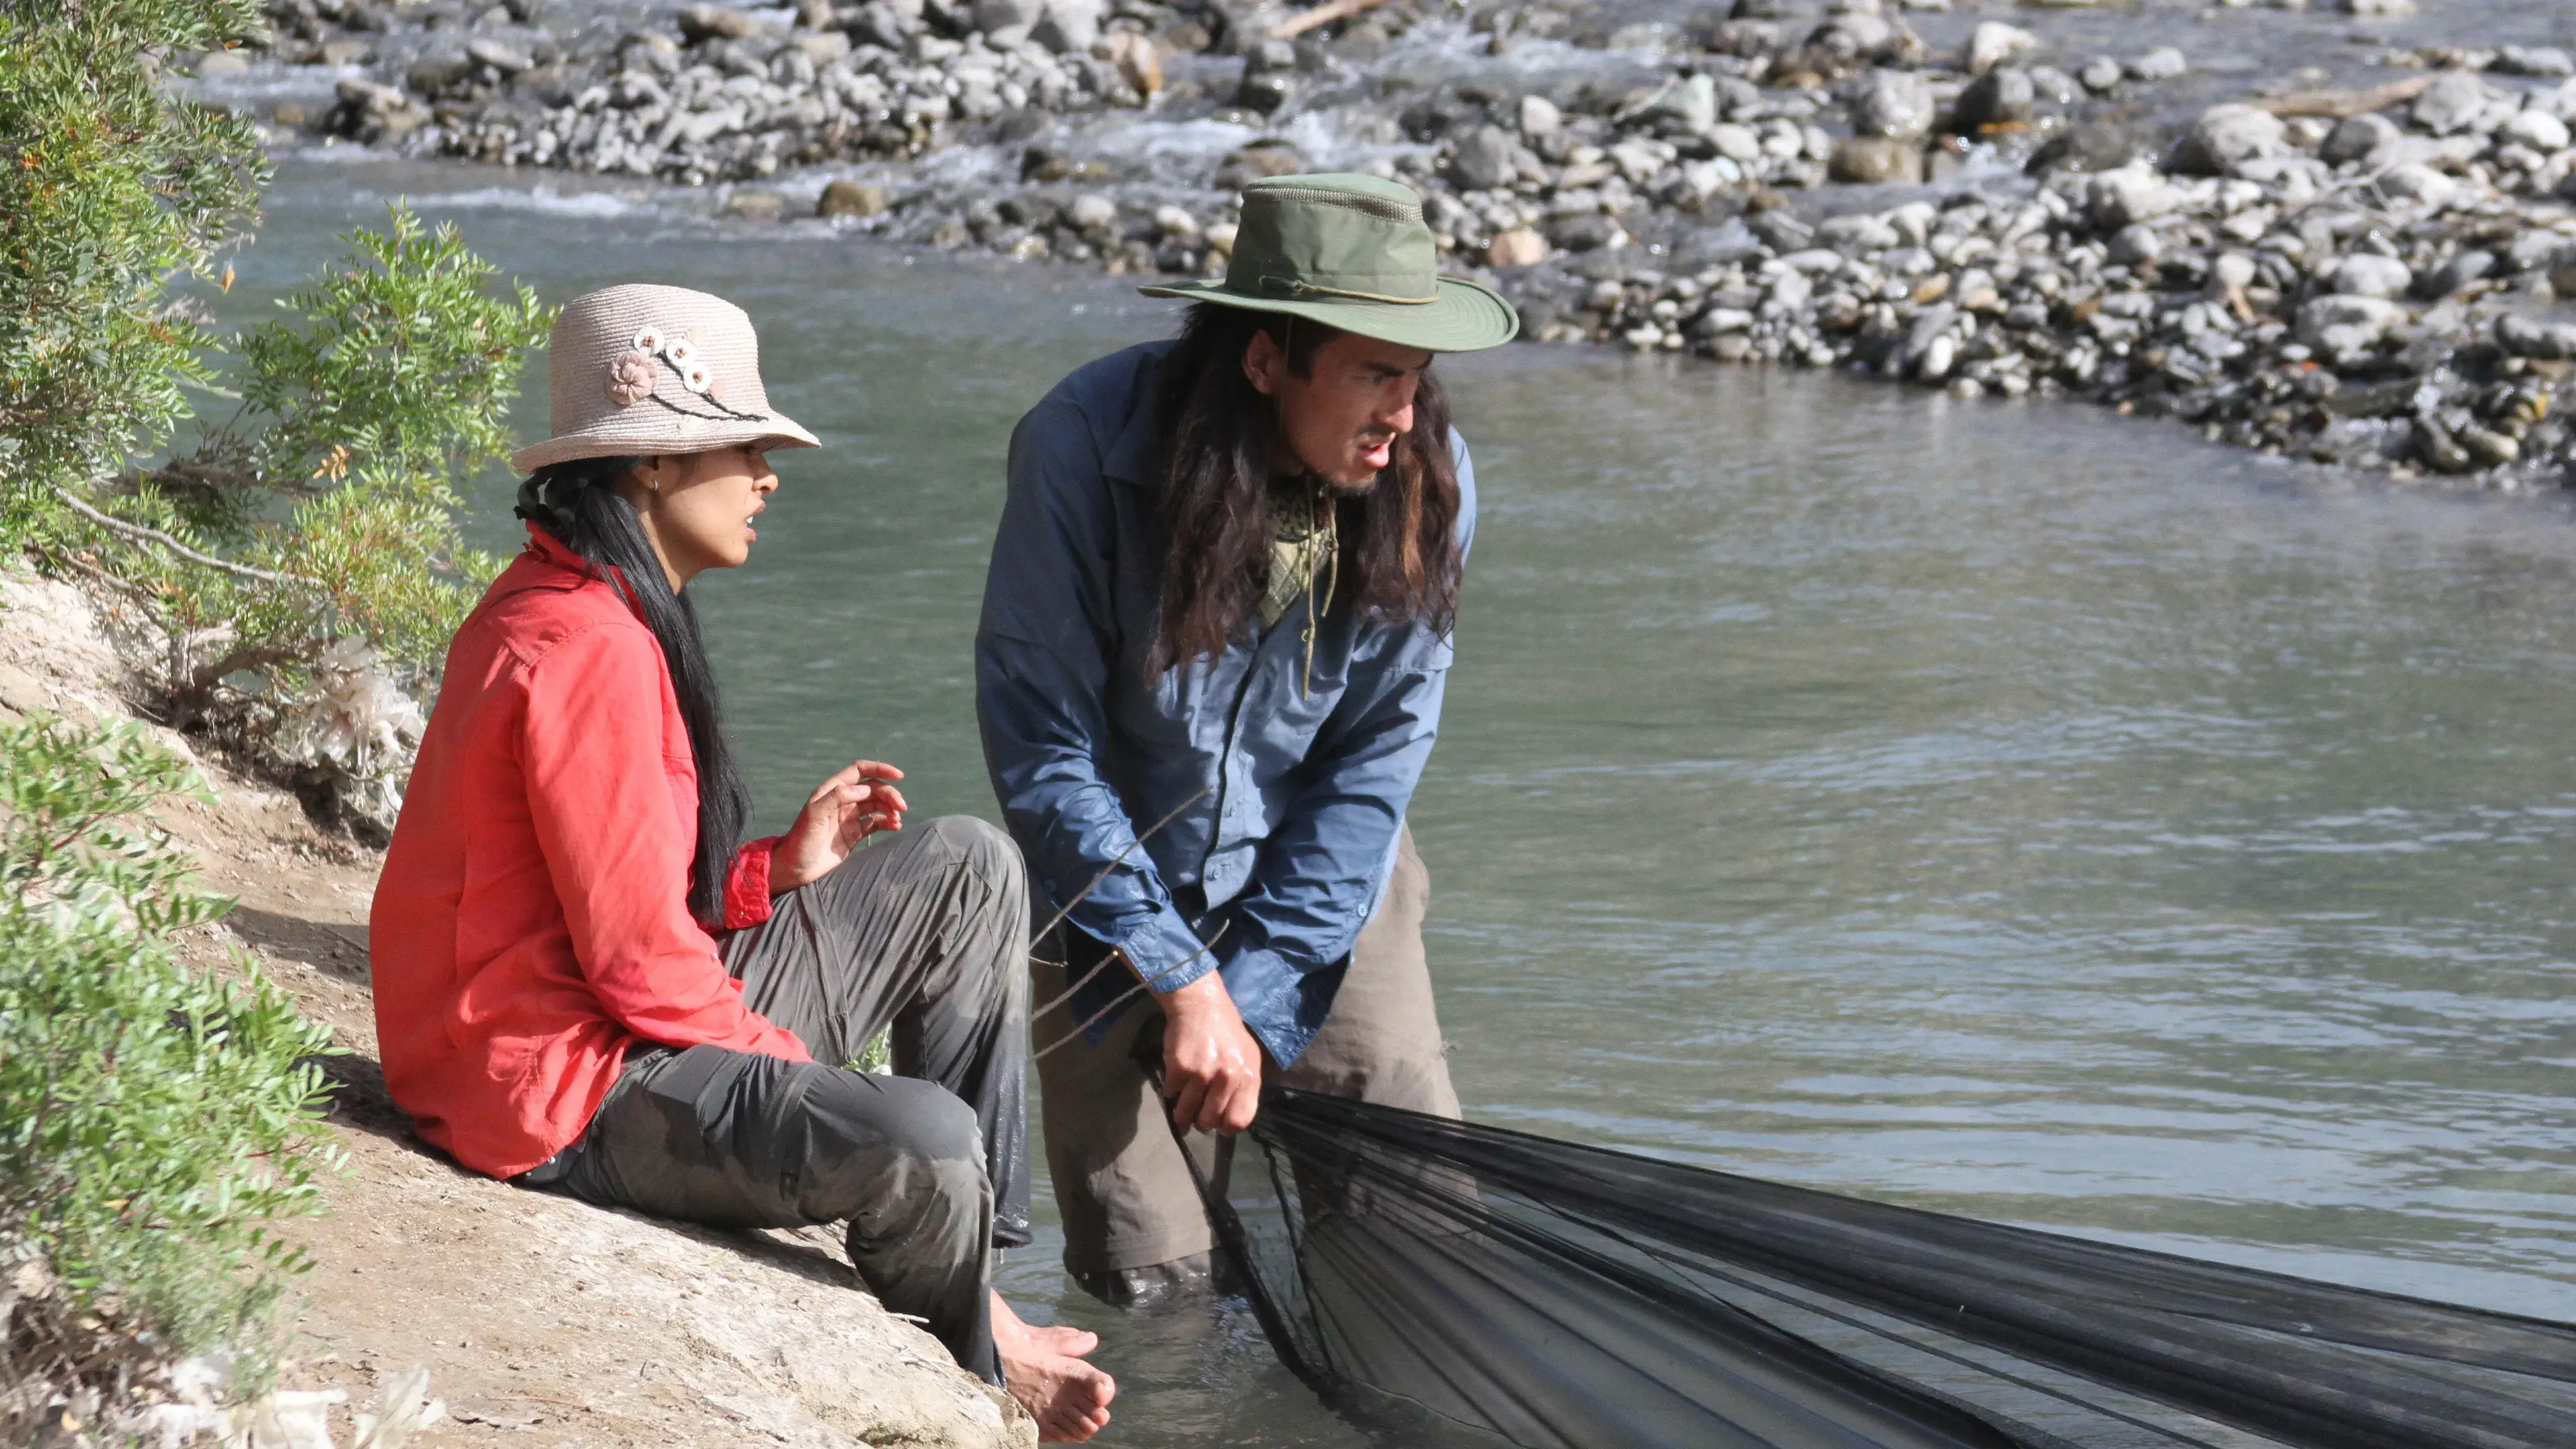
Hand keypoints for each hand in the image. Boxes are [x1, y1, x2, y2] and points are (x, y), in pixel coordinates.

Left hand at [771, 760, 906, 893]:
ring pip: (877, 805)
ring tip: (898, 819)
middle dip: (890, 794)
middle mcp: (843, 801)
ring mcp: (849, 817)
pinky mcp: (854, 834)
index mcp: (832, 790)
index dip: (880, 769)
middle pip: (873, 789)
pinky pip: (876, 823)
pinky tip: (895, 826)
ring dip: (890, 808)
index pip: (860, 771)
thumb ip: (838, 797)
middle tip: (902, 807)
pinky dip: (888, 822)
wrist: (796, 868)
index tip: (899, 776)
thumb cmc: (801, 840)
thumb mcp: (814, 815)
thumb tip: (865, 789)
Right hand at [1157, 970, 1262, 1133]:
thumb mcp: (1247, 1057)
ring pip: (1188, 1112)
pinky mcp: (1180, 1069)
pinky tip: (1175, 1083)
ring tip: (1180, 1112)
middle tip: (1197, 1115)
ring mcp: (1203, 1074)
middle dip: (1202, 1121)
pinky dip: (1171, 1091)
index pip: (1240, 1120)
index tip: (1218, 1124)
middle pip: (1211, 1120)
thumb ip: (1244, 1087)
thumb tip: (1232, 1120)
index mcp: (1249, 1076)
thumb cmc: (1226, 1031)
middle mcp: (1228, 1078)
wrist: (1201, 1004)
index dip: (1226, 1127)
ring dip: (1182, 1114)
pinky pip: (1172, 1093)